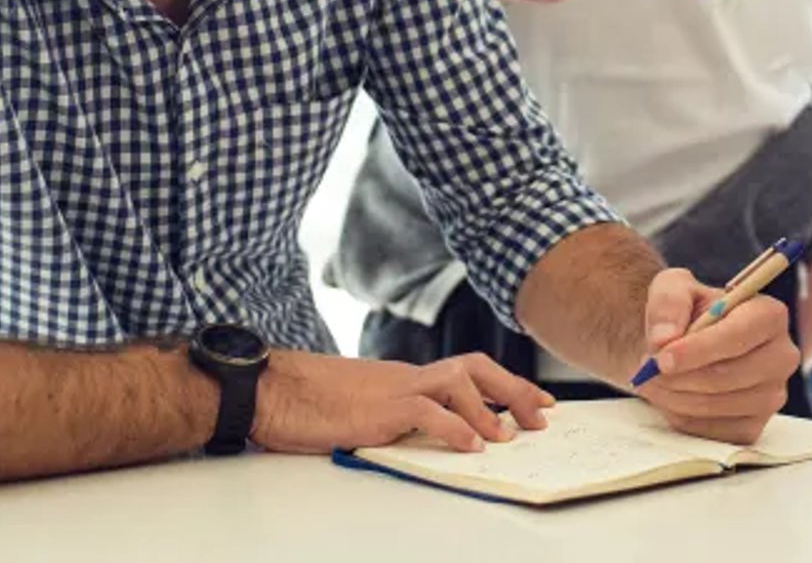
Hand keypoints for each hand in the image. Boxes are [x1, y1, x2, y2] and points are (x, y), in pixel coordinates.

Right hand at [252, 351, 554, 453]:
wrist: (269, 390)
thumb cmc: (305, 403)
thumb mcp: (359, 409)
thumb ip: (391, 416)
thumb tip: (419, 436)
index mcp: (403, 376)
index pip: (463, 370)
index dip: (503, 383)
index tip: (533, 400)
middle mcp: (405, 375)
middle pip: (472, 365)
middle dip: (514, 387)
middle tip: (543, 414)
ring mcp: (393, 388)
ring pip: (457, 381)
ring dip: (490, 408)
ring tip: (511, 436)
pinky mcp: (378, 408)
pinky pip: (427, 411)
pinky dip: (455, 427)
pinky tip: (472, 446)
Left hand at [635, 268, 799, 445]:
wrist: (681, 348)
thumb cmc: (683, 314)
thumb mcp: (672, 288)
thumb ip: (668, 302)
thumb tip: (664, 338)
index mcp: (769, 314)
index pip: (741, 335)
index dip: (700, 349)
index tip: (663, 358)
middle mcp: (781, 356)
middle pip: (729, 375)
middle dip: (680, 376)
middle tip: (648, 370)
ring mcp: (771, 396)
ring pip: (717, 406)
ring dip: (675, 396)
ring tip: (652, 380)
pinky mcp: (753, 427)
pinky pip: (713, 432)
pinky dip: (682, 417)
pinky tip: (671, 396)